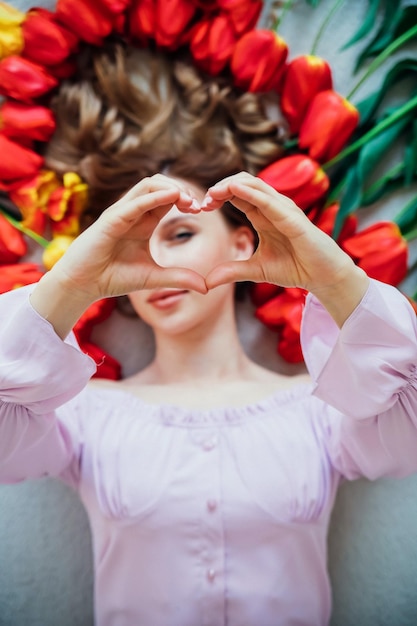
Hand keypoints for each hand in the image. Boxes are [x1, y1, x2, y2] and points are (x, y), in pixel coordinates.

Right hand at [47, 174, 206, 302]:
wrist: (83, 285)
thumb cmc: (113, 278)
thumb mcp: (154, 278)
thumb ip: (179, 278)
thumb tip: (206, 287)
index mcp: (144, 221)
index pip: (168, 198)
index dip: (186, 199)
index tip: (202, 210)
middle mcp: (133, 212)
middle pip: (160, 185)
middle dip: (182, 190)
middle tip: (197, 204)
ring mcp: (121, 213)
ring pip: (147, 185)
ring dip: (170, 188)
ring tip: (187, 199)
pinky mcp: (110, 220)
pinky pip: (133, 202)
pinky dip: (153, 197)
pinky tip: (172, 197)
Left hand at [201, 172, 368, 325]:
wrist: (323, 277)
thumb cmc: (295, 268)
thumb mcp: (256, 270)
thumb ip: (232, 271)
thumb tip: (206, 283)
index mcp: (263, 215)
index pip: (237, 195)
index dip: (218, 196)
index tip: (201, 207)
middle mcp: (272, 207)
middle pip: (243, 183)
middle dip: (220, 187)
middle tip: (203, 200)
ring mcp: (284, 209)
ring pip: (255, 185)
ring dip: (231, 185)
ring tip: (212, 193)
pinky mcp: (293, 218)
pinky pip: (269, 200)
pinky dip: (251, 192)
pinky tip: (233, 189)